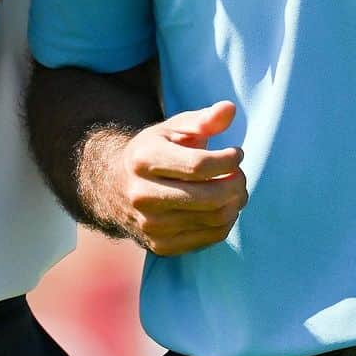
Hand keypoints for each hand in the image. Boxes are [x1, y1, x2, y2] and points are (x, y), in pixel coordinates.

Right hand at [110, 100, 247, 255]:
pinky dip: (225, 222)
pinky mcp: (160, 246)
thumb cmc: (153, 151)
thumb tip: (230, 109)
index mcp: (144, 160)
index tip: (237, 153)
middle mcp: (143, 195)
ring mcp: (151, 225)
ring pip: (213, 219)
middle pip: (209, 197)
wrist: (115, 186)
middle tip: (241, 175)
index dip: (227, 160)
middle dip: (237, 185)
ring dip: (235, 204)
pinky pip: (209, 238)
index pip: (199, 165)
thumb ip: (203, 119)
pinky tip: (223, 206)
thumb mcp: (172, 129)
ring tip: (236, 189)